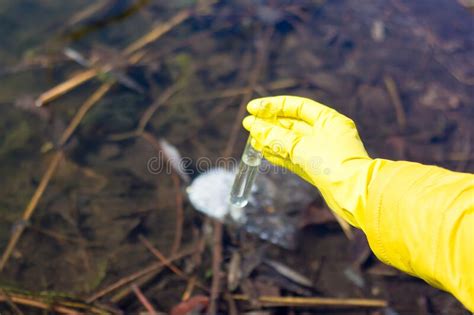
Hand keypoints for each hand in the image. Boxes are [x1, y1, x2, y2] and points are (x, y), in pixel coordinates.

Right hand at [243, 96, 372, 225]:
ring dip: (272, 140)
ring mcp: (322, 152)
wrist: (355, 195)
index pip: (297, 106)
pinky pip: (294, 158)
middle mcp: (326, 133)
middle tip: (249, 125)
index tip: (253, 108)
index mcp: (329, 120)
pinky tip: (264, 153)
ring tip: (253, 140)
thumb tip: (253, 127)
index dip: (273, 106)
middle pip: (293, 124)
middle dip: (270, 124)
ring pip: (291, 142)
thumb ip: (275, 136)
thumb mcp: (301, 146)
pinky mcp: (317, 169)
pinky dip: (279, 155)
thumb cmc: (334, 164)